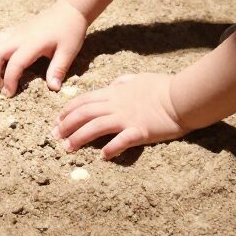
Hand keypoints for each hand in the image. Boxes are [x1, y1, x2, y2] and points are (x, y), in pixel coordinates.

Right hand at [0, 1, 87, 96]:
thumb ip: (58, 69)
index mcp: (32, 43)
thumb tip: (53, 88)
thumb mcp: (68, 51)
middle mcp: (18, 37)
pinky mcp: (12, 30)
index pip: (14, 64)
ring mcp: (14, 32)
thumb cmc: (70, 31)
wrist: (68, 10)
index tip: (9, 94)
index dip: (9, 81)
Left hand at [53, 73, 187, 158]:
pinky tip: (102, 157)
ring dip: (79, 138)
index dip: (68, 110)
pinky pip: (121, 141)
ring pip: (95, 127)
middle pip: (84, 113)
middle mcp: (116, 105)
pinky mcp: (140, 131)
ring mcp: (127, 118)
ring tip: (67, 148)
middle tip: (54, 136)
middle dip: (66, 125)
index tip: (57, 120)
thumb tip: (114, 84)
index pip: (84, 100)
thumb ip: (123, 82)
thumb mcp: (138, 78)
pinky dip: (111, 149)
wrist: (181, 96)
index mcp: (115, 93)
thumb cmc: (162, 86)